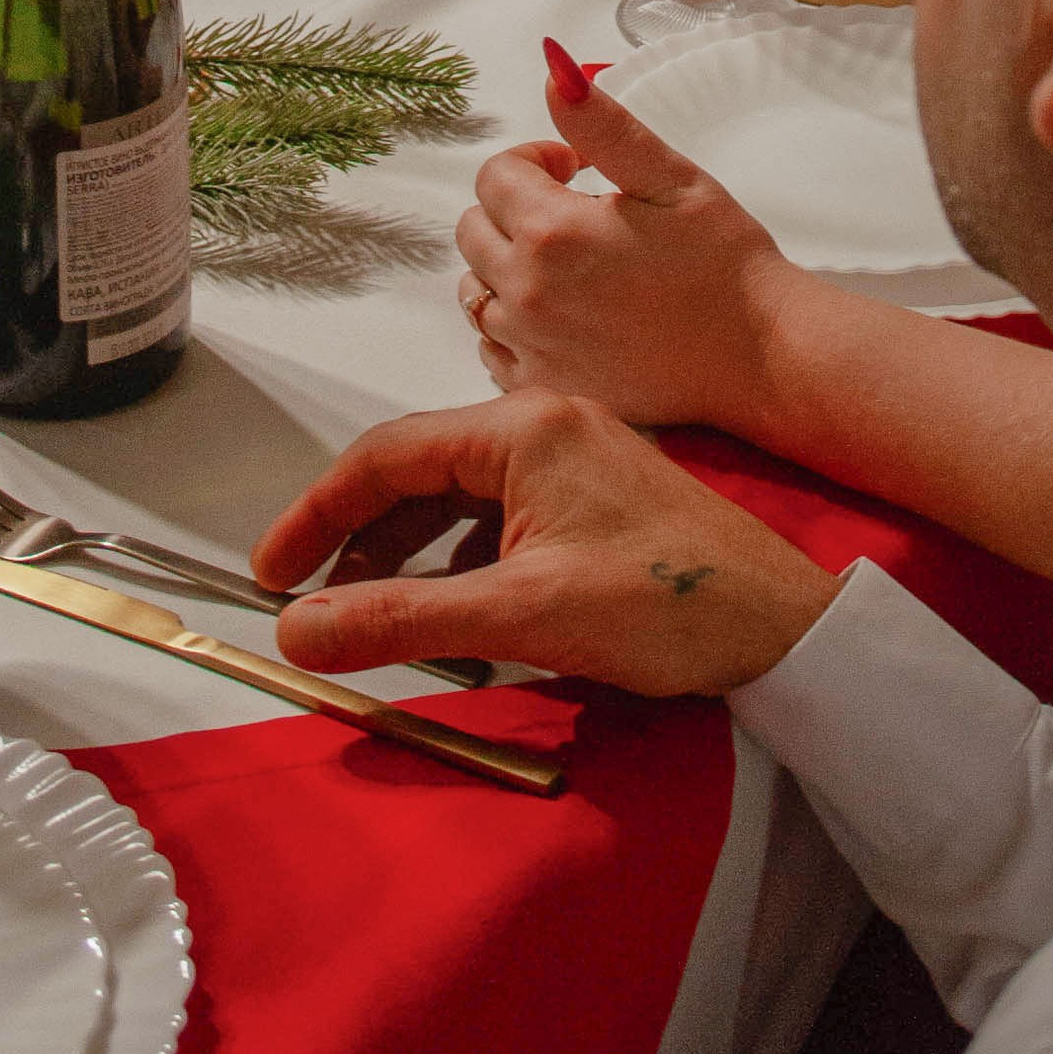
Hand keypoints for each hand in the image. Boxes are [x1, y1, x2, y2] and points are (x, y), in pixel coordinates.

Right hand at [252, 388, 838, 694]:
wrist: (783, 628)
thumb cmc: (665, 606)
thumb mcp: (520, 616)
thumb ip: (401, 619)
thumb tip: (296, 631)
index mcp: (523, 425)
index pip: (386, 454)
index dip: (317, 515)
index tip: (268, 576)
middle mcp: (544, 423)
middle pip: (418, 470)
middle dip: (355, 539)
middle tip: (303, 605)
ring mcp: (575, 457)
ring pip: (458, 498)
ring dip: (404, 554)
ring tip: (361, 617)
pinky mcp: (596, 497)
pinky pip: (500, 517)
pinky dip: (455, 561)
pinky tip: (443, 611)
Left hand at [453, 44, 799, 423]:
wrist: (759, 357)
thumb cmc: (723, 263)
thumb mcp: (671, 177)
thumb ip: (602, 123)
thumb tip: (553, 71)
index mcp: (552, 231)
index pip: (494, 174)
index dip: (536, 160)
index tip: (576, 170)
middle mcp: (526, 293)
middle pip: (472, 229)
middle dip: (514, 209)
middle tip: (575, 214)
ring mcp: (530, 348)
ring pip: (475, 289)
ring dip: (506, 266)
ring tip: (568, 266)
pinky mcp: (542, 389)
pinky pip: (491, 348)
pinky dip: (513, 324)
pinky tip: (564, 315)